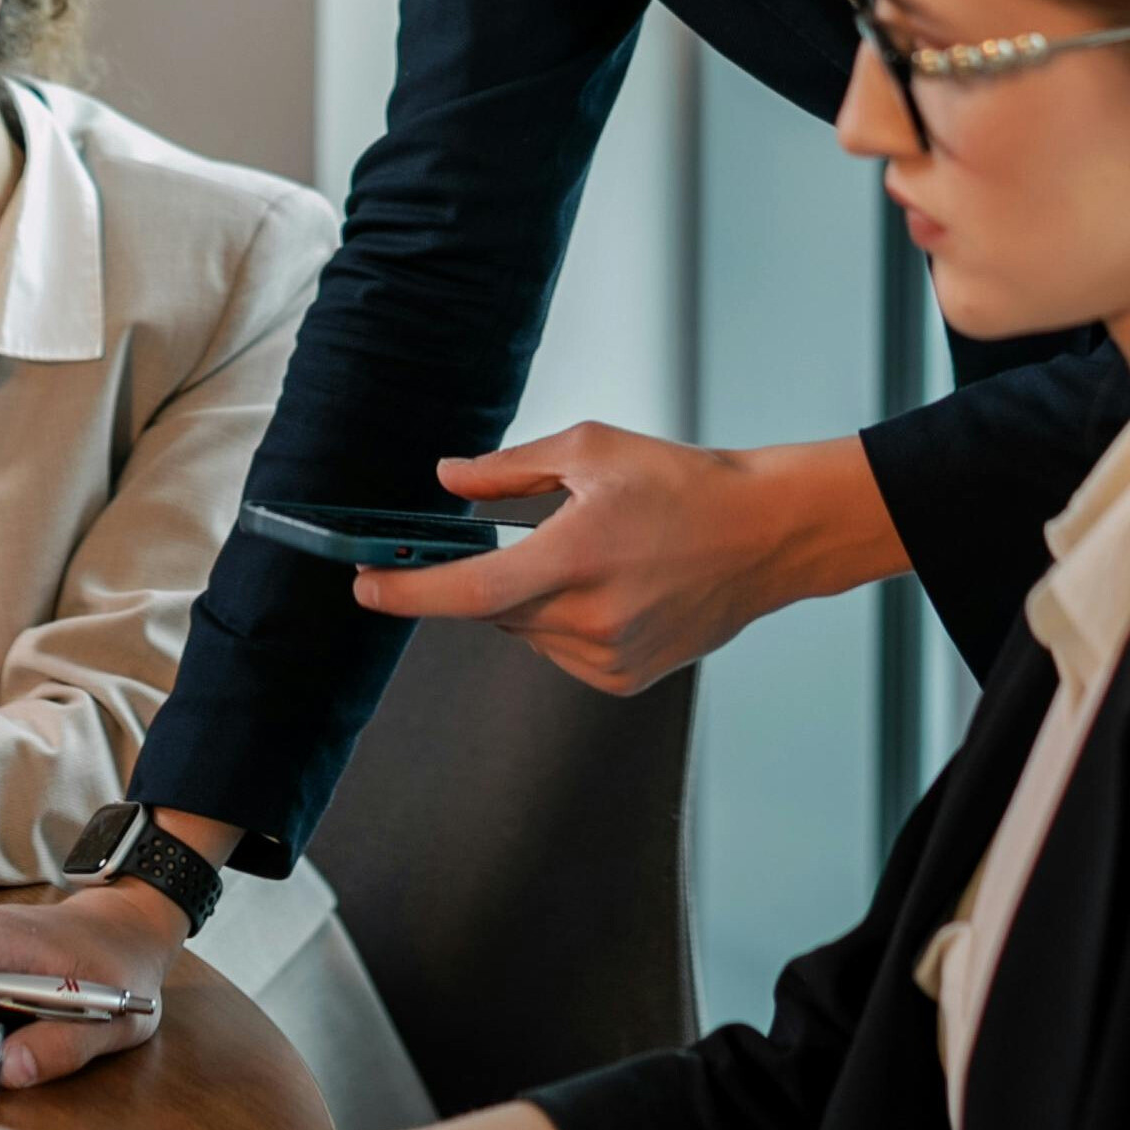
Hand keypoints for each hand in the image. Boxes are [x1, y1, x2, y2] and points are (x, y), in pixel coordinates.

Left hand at [351, 428, 904, 695]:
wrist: (765, 536)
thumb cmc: (685, 485)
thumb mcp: (592, 450)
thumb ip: (508, 469)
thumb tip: (448, 479)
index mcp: (576, 557)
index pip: (468, 590)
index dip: (407, 592)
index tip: (364, 585)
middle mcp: (589, 618)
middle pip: (493, 608)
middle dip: (488, 574)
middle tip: (526, 536)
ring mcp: (608, 657)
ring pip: (525, 630)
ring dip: (529, 596)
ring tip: (594, 555)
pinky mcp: (624, 678)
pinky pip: (559, 650)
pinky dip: (562, 620)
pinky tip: (611, 587)